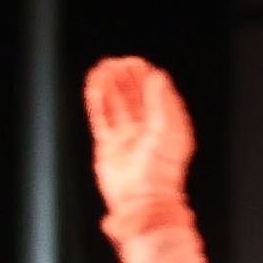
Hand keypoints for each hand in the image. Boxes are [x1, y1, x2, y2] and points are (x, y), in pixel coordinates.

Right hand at [83, 56, 197, 227]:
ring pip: (116, 104)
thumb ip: (161, 102)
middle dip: (126, 79)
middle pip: (135, 98)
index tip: (138, 64)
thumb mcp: (167, 130)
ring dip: (110, 85)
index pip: (157, 96)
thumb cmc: (161, 171)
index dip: (147, 79)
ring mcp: (127, 138)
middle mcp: (147, 132)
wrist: (142, 200)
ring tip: (104, 67)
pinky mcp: (109, 145)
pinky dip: (97, 98)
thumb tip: (158, 76)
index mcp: (167, 128)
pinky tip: (95, 83)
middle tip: (118, 63)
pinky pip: (101, 116)